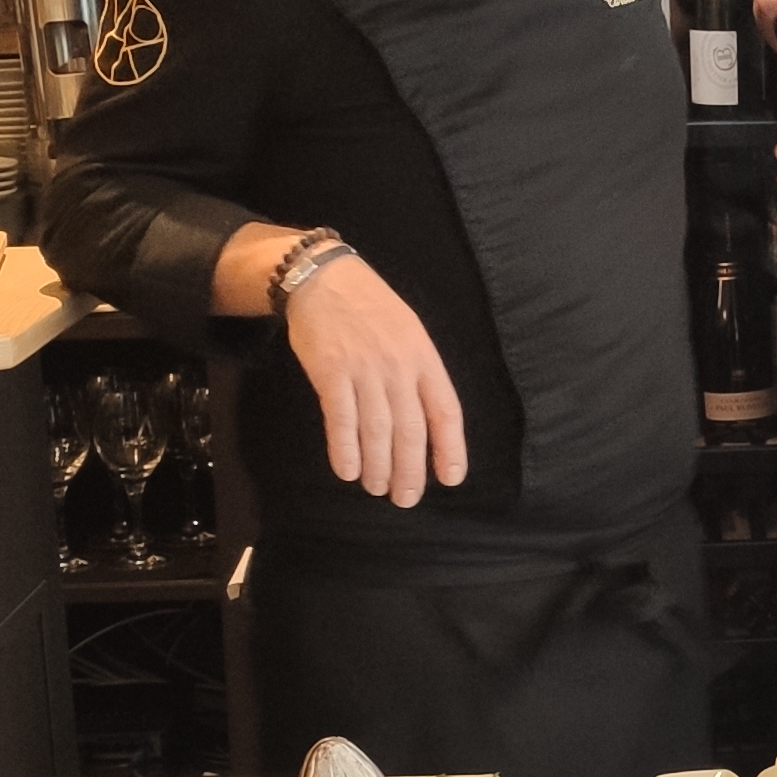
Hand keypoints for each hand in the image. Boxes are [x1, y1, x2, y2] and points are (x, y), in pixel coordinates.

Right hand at [278, 253, 465, 506]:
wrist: (325, 278)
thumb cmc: (371, 309)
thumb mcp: (410, 333)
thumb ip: (419, 374)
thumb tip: (427, 423)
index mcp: (425, 358)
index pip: (446, 411)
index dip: (450, 448)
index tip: (451, 479)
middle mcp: (399, 367)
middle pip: (410, 430)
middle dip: (409, 470)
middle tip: (405, 498)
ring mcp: (364, 369)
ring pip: (376, 430)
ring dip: (377, 466)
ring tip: (376, 488)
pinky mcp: (330, 372)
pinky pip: (340, 419)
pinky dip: (344, 449)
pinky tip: (348, 470)